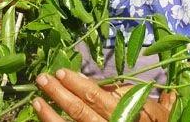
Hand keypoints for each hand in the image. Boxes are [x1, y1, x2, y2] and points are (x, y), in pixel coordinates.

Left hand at [32, 69, 174, 121]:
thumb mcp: (153, 109)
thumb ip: (133, 93)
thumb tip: (112, 80)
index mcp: (126, 112)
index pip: (96, 97)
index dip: (77, 84)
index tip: (62, 72)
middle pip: (80, 110)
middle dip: (59, 93)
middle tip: (43, 79)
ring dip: (50, 113)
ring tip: (36, 99)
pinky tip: (42, 117)